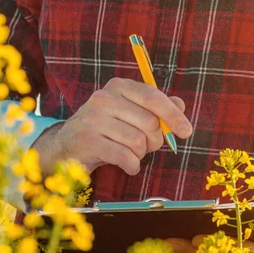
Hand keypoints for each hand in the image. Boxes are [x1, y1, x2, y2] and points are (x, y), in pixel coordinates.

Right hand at [32, 77, 191, 175]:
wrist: (68, 146)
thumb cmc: (107, 130)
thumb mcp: (131, 114)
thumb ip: (157, 108)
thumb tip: (181, 104)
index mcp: (118, 86)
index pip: (153, 97)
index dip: (173, 115)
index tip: (186, 131)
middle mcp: (104, 98)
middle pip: (149, 122)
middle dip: (155, 140)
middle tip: (148, 147)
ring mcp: (93, 119)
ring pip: (138, 141)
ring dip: (141, 154)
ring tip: (132, 154)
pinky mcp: (88, 141)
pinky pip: (125, 156)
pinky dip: (132, 165)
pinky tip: (129, 165)